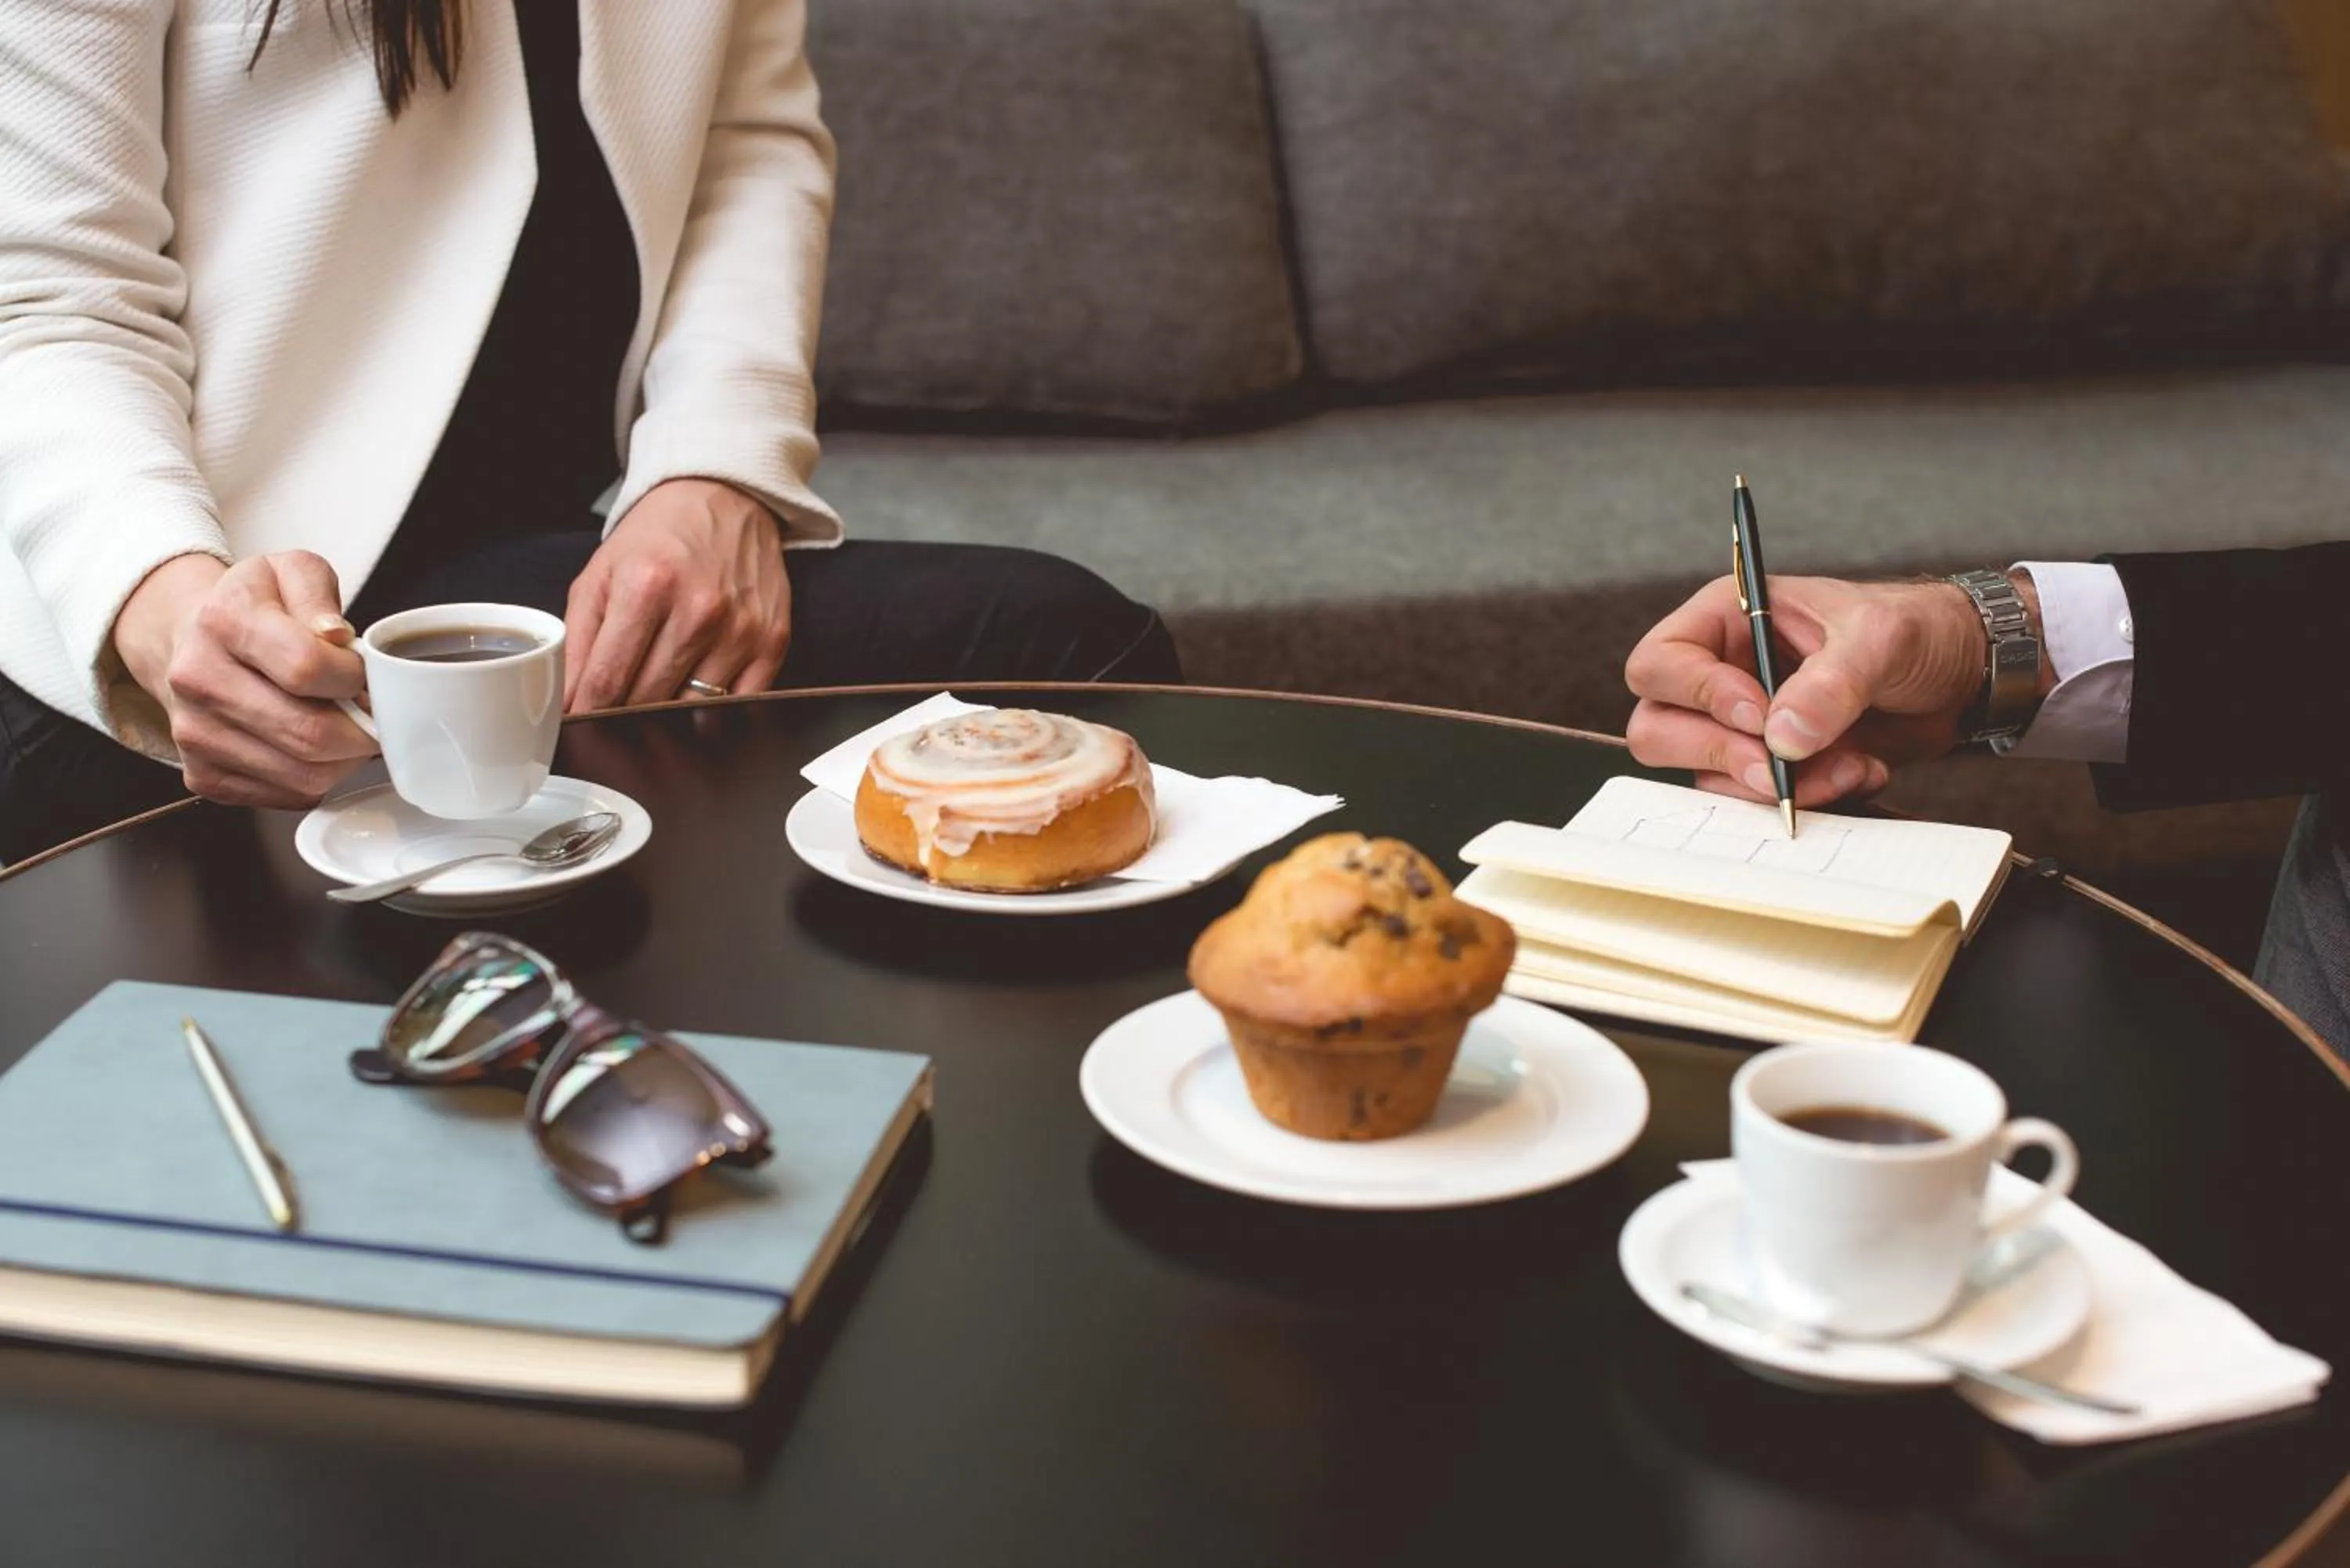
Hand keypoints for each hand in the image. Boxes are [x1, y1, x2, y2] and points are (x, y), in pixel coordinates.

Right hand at [113, 551, 375, 806]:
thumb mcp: (292, 572)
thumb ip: (320, 595)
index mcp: (223, 621)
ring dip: (344, 759)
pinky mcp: (203, 775)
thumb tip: (335, 637)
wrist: (193, 638)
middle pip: (310, 734)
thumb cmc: (255, 608)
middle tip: (371, 714)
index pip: (307, 667)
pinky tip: (312, 749)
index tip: (361, 673)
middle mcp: (198, 679)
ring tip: (343, 727)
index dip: (354, 677)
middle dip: (362, 730)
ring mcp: (195, 734)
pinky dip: (316, 779)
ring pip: (304, 775)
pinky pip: (286, 796)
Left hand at [564, 478, 790, 710]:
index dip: (586, 712)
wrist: (724, 500)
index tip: (578, 723)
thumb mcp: (600, 575)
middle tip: (611, 709)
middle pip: (647, 702)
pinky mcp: (772, 643)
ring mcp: (740, 630)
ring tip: (653, 692)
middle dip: (621, 713)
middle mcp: (698, 611)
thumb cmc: (658, 538)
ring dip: (665, 712)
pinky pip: (736, 705)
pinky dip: (711, 709)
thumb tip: (569, 703)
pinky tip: (694, 690)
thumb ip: (577, 640)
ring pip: (690, 710)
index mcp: (646, 587)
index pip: (608, 681)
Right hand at [1623, 574, 2015, 806]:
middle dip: (1719, 754)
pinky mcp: (1769, 764)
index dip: (1698, 694)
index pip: (1660, 662)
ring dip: (1775, 784)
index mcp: (1726, 618)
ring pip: (1706, 774)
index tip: (1759, 714)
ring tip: (1848, 763)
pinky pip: (1754, 799)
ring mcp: (1740, 725)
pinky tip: (1858, 769)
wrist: (1963, 674)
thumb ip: (1831, 683)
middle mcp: (1720, 672)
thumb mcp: (1881, 638)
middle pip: (1658, 727)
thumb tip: (1782, 738)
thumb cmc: (1916, 630)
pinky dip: (1806, 797)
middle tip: (1779, 768)